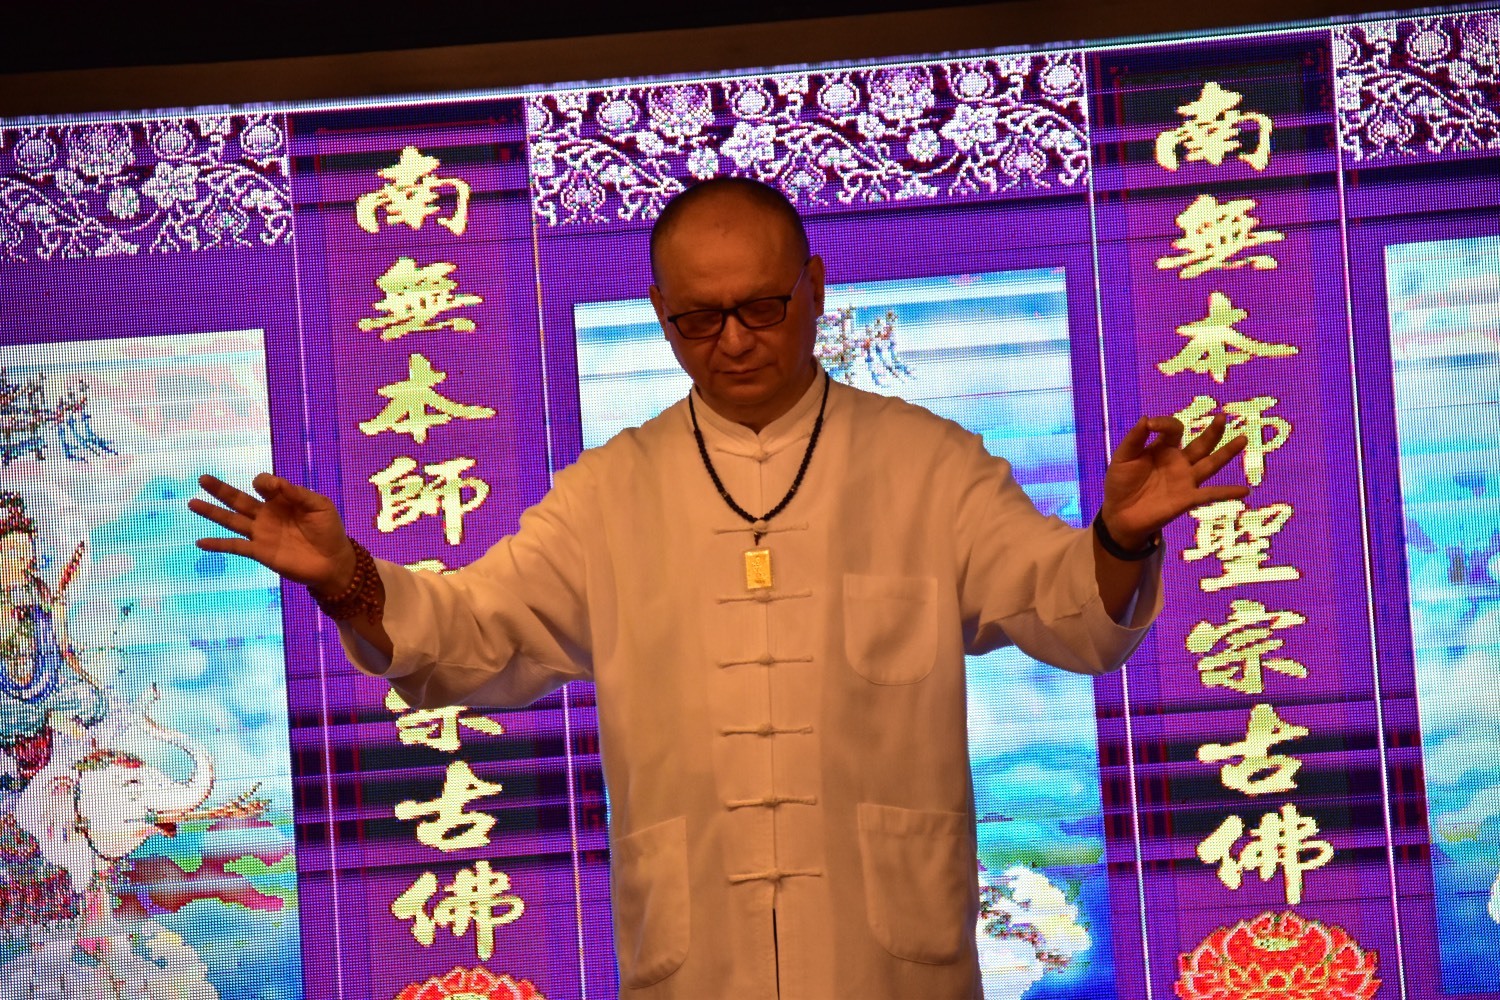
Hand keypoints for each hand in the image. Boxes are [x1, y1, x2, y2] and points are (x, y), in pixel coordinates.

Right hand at [190, 473, 354, 594]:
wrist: (333, 562)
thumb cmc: (329, 530)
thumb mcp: (319, 506)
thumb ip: (298, 493)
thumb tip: (273, 481)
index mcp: (282, 500)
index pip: (264, 484)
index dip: (265, 482)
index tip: (272, 487)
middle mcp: (267, 515)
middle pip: (239, 499)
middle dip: (221, 489)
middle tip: (202, 478)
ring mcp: (261, 533)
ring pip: (231, 520)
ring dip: (212, 512)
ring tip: (192, 503)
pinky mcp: (260, 552)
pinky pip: (235, 547)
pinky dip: (217, 545)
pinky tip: (200, 542)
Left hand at [1100, 415, 1249, 549]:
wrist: (1118, 513)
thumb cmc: (1120, 483)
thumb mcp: (1123, 457)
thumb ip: (1135, 438)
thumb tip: (1146, 418)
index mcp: (1163, 448)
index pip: (1174, 429)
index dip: (1164, 423)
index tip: (1150, 425)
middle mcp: (1178, 462)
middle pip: (1201, 443)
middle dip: (1213, 431)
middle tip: (1223, 416)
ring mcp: (1185, 480)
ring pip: (1211, 463)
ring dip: (1227, 452)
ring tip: (1243, 438)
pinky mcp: (1187, 498)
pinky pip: (1211, 494)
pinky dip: (1227, 493)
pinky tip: (1245, 491)